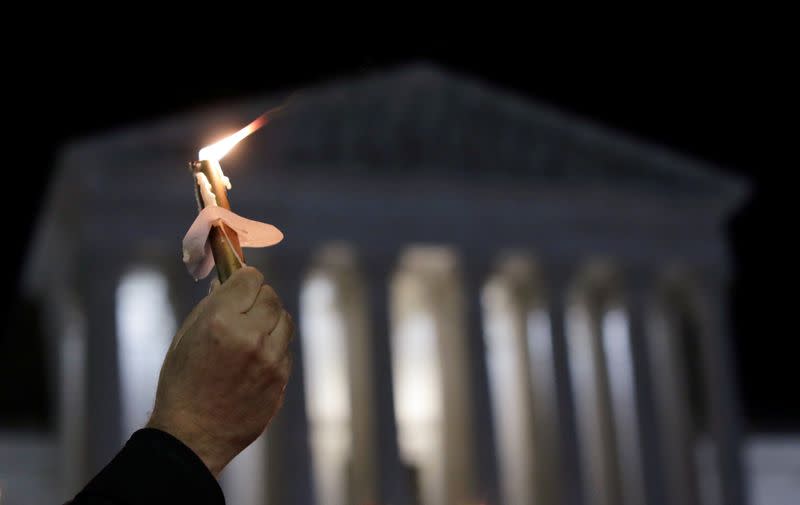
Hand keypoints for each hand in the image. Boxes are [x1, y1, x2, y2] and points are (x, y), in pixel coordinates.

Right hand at [146, 266, 293, 475]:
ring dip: (270, 321)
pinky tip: (253, 362)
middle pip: (271, 296)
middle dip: (258, 298)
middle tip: (245, 309)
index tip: (239, 285)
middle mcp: (251, 336)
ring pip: (284, 320)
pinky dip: (273, 348)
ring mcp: (270, 360)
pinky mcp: (281, 379)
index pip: (250, 278)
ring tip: (250, 335)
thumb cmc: (181, 384)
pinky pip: (284, 349)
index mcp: (222, 320)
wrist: (192, 436)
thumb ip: (212, 305)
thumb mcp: (186, 336)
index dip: (243, 279)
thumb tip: (229, 283)